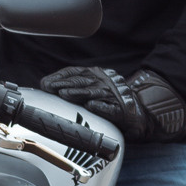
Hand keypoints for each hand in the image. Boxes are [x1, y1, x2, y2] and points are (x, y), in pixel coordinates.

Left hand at [40, 66, 185, 142]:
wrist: (139, 113)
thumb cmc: (111, 102)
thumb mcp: (94, 89)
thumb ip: (75, 86)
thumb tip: (49, 86)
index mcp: (98, 75)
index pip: (77, 72)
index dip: (60, 76)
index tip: (45, 82)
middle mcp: (106, 82)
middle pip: (83, 80)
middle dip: (64, 83)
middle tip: (49, 88)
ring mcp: (114, 96)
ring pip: (94, 93)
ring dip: (78, 93)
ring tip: (64, 94)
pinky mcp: (122, 111)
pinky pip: (110, 108)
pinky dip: (101, 107)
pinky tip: (91, 106)